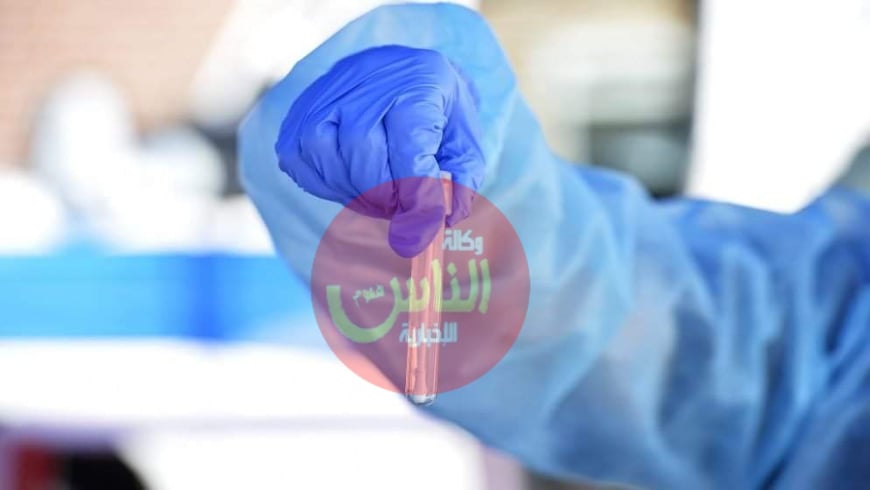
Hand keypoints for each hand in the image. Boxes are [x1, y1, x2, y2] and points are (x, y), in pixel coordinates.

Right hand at [274, 45, 484, 257]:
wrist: (399, 76)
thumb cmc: (434, 113)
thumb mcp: (463, 139)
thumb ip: (461, 180)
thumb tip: (446, 216)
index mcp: (418, 81)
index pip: (410, 142)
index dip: (416, 190)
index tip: (424, 223)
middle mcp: (366, 79)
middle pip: (360, 145)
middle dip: (381, 191)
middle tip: (399, 208)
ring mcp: (325, 94)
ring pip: (323, 151)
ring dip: (352, 189)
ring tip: (377, 196)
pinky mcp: (299, 113)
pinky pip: (298, 158)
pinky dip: (324, 183)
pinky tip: (350, 183)